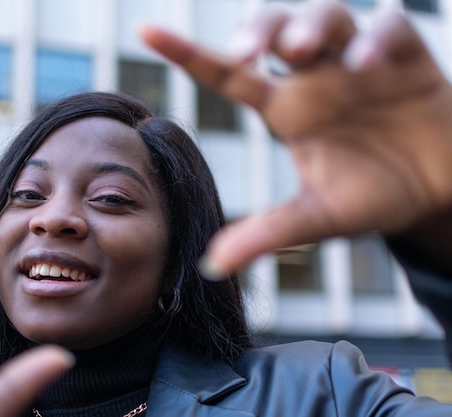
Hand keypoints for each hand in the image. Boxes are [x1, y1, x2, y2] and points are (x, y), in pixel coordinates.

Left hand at [141, 2, 451, 275]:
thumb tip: (211, 266)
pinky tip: (366, 62)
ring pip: (325, 17)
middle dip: (258, 31)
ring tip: (299, 50)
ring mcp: (356, 63)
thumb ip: (268, 234)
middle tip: (246, 52)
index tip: (144, 34)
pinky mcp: (405, 57)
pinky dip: (375, 38)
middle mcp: (313, 78)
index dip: (186, 52)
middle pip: (273, 32)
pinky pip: (388, 28)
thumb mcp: (317, 217)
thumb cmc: (372, 196)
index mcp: (284, 109)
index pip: (227, 75)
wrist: (438, 191)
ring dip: (309, 25)